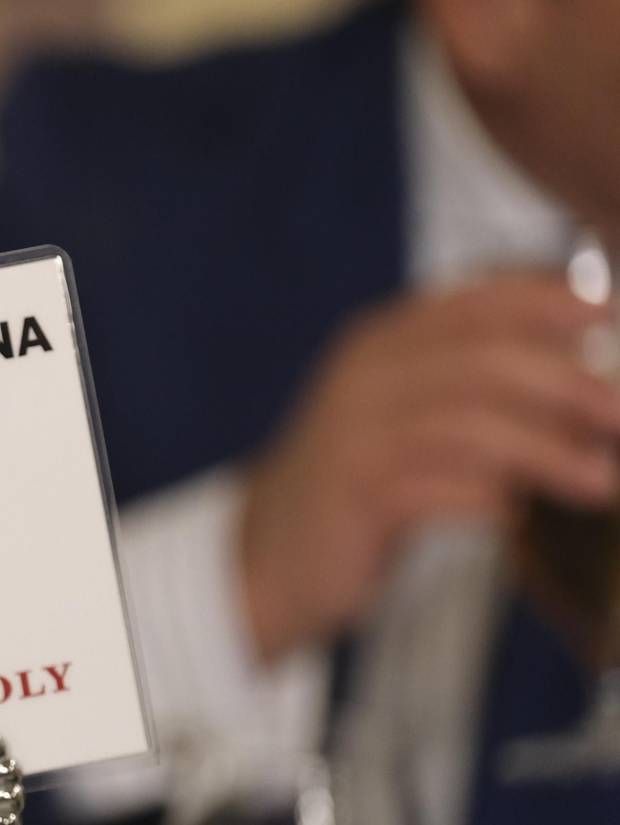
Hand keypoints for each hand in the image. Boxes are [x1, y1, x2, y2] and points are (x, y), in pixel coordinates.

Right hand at [240, 275, 619, 661]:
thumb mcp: (407, 414)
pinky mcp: (354, 498)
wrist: (269, 552)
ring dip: (546, 453)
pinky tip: (519, 516)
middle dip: (565, 384)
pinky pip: (437, 491)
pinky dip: (490, 501)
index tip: (610, 313)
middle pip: (480, 361)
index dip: (547, 302)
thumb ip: (473, 382)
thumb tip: (582, 366)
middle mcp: (364, 379)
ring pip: (468, 427)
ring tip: (601, 481)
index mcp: (380, 344)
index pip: (473, 302)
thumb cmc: (359, 481)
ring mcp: (354, 438)